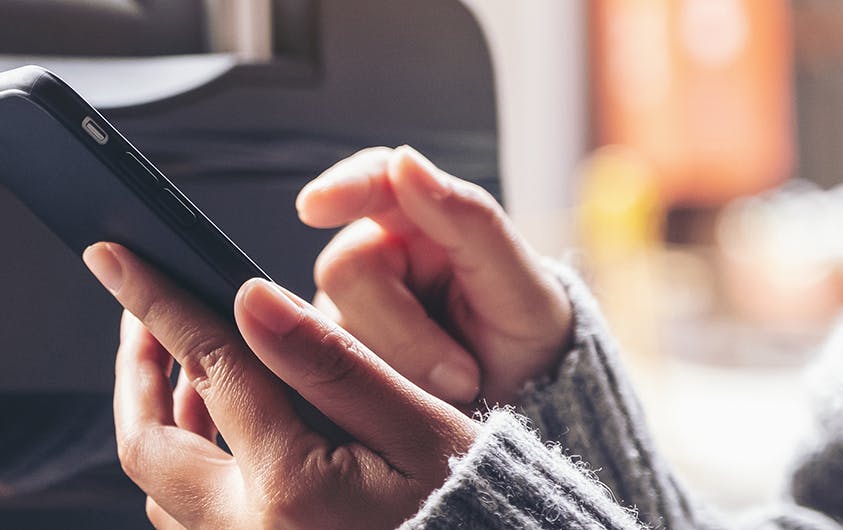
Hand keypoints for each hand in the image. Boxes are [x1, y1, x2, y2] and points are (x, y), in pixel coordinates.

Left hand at [85, 242, 477, 528]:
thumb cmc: (477, 506)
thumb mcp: (421, 427)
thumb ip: (330, 361)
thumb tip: (250, 297)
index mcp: (291, 485)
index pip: (206, 366)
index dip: (155, 302)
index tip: (113, 256)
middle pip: (147, 444)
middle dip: (135, 371)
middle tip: (142, 316)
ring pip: (161, 488)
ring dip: (162, 420)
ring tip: (185, 363)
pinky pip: (191, 518)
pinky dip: (190, 465)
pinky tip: (221, 428)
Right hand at [297, 146, 570, 403]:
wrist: (524, 408)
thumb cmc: (527, 339)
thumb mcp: (521, 288)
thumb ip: (471, 220)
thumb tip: (405, 161)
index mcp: (424, 219)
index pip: (373, 182)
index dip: (341, 189)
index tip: (315, 206)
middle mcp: (377, 256)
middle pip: (346, 270)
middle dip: (405, 330)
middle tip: (463, 376)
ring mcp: (349, 309)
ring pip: (334, 328)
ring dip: (401, 367)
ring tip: (456, 388)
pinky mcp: (333, 357)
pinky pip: (329, 370)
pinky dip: (380, 392)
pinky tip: (418, 399)